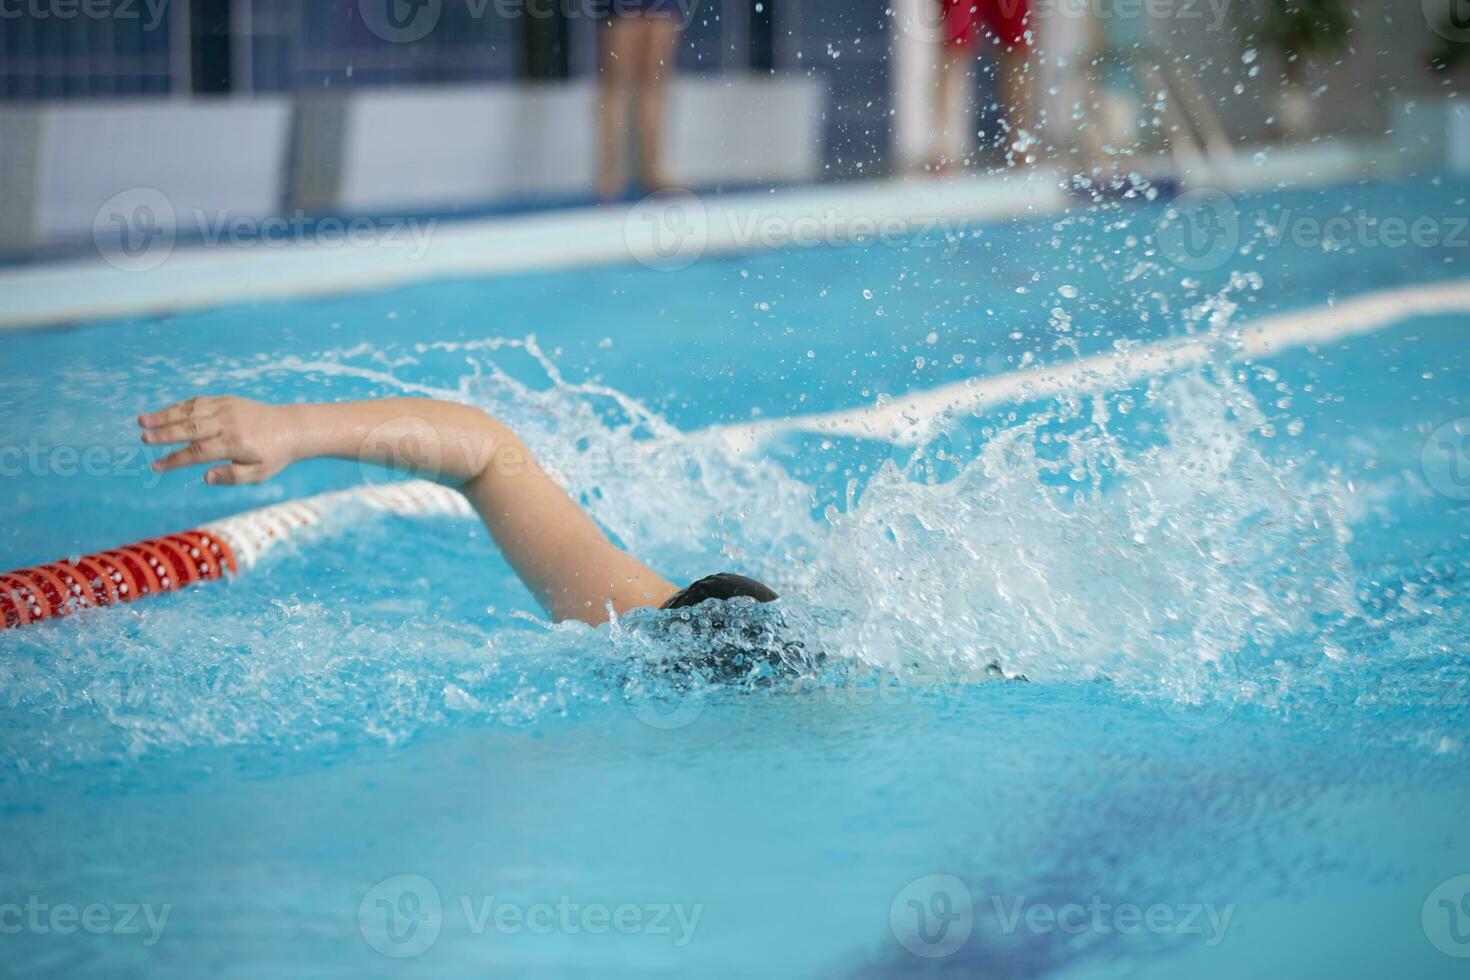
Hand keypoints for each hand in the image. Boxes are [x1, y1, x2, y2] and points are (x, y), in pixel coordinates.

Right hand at [139, 395, 297, 484]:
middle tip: (142, 437)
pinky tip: (163, 412)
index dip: (175, 459)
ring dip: (165, 415)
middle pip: (190, 427)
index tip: (156, 466)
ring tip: (142, 420)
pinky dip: (179, 406)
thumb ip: (232, 476)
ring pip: (191, 410)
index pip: (198, 452)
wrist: (293, 427)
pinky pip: (199, 401)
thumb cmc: (274, 454)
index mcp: (235, 443)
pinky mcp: (227, 400)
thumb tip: (205, 477)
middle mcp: (228, 423)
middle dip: (164, 433)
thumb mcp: (259, 473)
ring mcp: (226, 408)